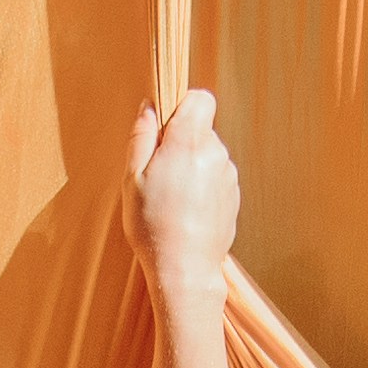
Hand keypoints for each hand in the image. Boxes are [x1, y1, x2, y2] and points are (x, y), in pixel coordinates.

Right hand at [126, 87, 238, 310]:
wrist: (184, 268)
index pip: (200, 99)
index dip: (181, 107)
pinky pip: (216, 177)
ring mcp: (228, 176)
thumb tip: (149, 107)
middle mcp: (216, 153)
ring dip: (192, 165)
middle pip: (201, 128)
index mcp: (189, 142)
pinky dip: (202, 186)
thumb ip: (141, 136)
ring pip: (208, 154)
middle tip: (159, 173)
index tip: (164, 128)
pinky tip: (186, 211)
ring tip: (172, 197)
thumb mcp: (133, 178)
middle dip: (181, 141)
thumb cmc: (152, 224)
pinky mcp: (234, 196)